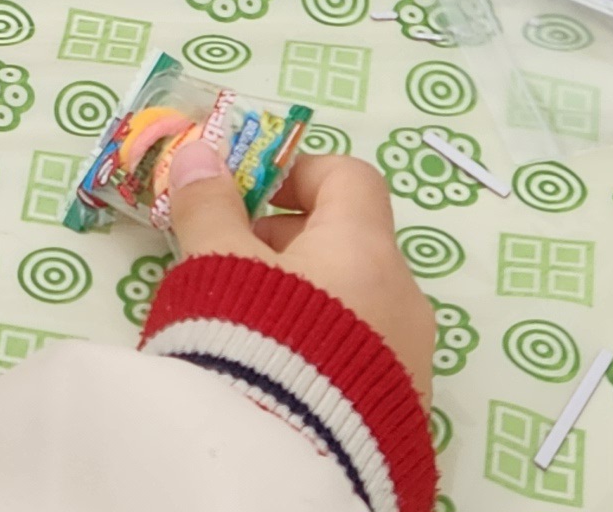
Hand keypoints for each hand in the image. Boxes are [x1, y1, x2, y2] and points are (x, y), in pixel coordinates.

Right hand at [162, 140, 434, 397]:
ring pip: (362, 302)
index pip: (349, 177)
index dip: (299, 176)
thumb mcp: (217, 264)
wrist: (290, 459)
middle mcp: (403, 296)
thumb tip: (201, 153)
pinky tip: (284, 376)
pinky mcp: (403, 409)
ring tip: (254, 328)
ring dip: (313, 299)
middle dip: (293, 244)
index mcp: (365, 247)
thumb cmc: (255, 340)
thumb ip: (208, 206)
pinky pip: (368, 356)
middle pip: (354, 242)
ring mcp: (411, 357)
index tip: (251, 196)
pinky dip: (330, 349)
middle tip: (235, 266)